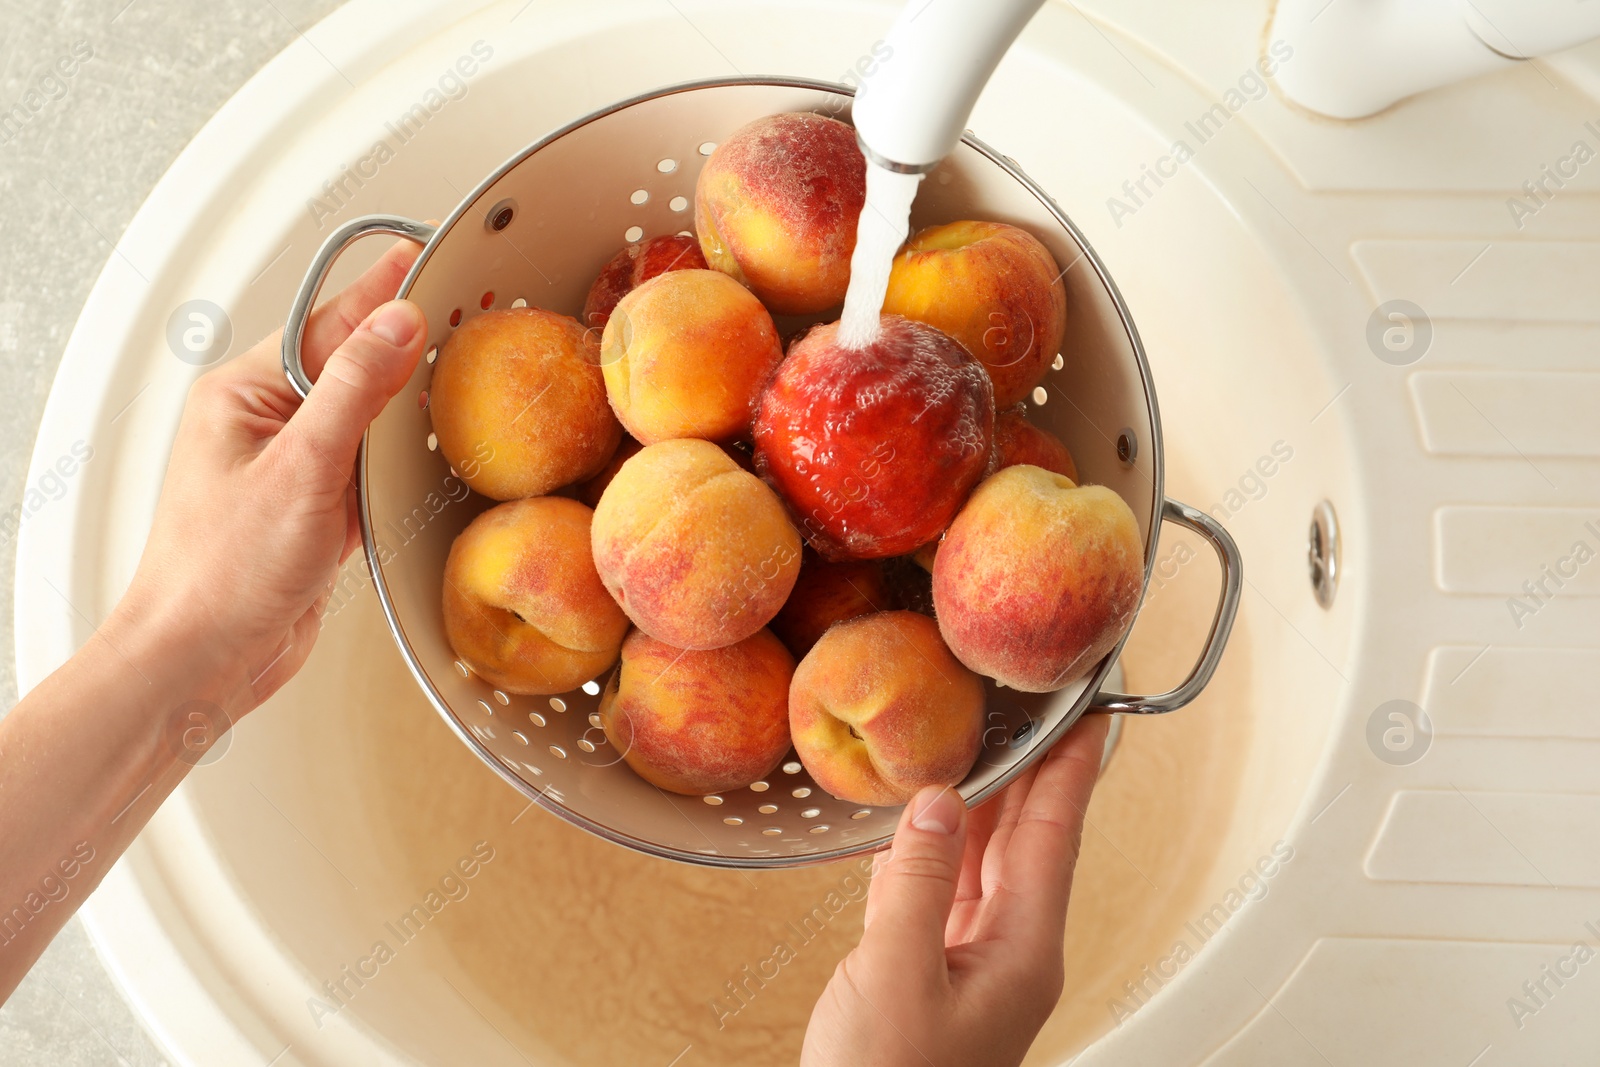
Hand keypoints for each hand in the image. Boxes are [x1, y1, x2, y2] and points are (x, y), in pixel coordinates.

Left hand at [112, 239, 427, 711]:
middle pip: (347, 364)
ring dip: (402, 397)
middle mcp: (263, 424)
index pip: (326, 324)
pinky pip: (363, 464)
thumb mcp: (301, 468)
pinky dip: (395, 454)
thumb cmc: (223, 573)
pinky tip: (423, 448)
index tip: (423, 252)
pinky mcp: (310, 511)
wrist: (203, 659)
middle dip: (400, 337)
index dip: (379, 290)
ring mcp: (288, 468)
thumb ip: (353, 390)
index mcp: (243, 396)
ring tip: (453, 366)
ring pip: (360, 416)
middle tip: (456, 305)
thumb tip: (396, 323)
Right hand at [802, 712, 1110, 1066]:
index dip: (1071, 769)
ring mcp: (971, 963)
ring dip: (977, 803)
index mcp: (1021, 951)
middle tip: (1028, 705)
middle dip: (1028, 770)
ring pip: (982, 863)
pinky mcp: (931, 972)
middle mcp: (1007, 951)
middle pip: (1024, 841)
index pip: (1054, 836)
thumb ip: (915, 884)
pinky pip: (940, 891)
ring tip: (975, 742)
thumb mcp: (896, 975)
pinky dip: (930, 847)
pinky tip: (917, 819)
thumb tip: (933, 805)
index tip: (1090, 714)